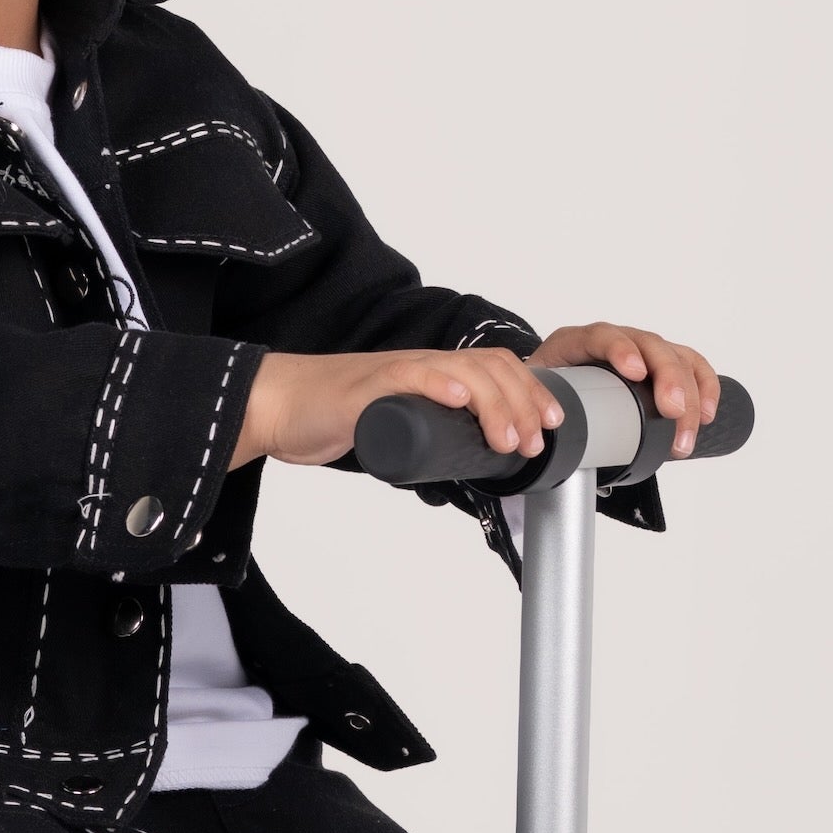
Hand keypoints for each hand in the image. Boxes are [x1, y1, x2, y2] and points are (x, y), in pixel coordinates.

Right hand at [234, 344, 565, 472]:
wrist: (280, 406)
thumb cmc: (334, 416)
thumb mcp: (398, 426)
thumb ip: (430, 437)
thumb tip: (463, 465)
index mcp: (433, 376)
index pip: (495, 370)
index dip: (530, 392)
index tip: (551, 425)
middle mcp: (421, 367)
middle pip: (490, 368)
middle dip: (523, 403)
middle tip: (533, 442)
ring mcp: (396, 373)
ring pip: (461, 371)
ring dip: (494, 402)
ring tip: (507, 437)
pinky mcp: (367, 387)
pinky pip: (409, 376)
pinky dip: (439, 384)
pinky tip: (460, 399)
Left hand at [533, 321, 721, 455]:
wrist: (555, 392)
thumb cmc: (549, 396)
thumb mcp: (539, 400)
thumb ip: (543, 416)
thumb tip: (549, 446)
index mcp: (577, 343)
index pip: (602, 336)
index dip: (621, 350)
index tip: (634, 373)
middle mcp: (615, 341)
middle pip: (650, 345)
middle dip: (668, 378)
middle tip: (673, 411)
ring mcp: (642, 350)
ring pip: (675, 357)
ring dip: (690, 394)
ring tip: (687, 433)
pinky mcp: (662, 364)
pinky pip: (692, 366)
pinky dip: (705, 388)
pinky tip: (707, 412)